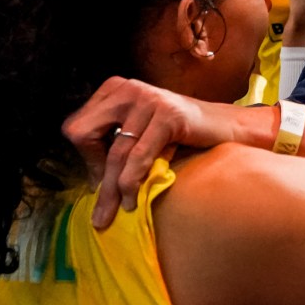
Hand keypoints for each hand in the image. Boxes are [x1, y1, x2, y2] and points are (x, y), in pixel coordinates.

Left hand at [62, 78, 238, 227]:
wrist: (227, 127)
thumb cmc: (183, 134)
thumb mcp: (141, 130)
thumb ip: (114, 142)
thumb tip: (91, 179)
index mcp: (115, 89)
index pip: (76, 126)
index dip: (85, 157)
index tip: (100, 180)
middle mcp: (127, 89)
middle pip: (84, 134)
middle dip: (92, 173)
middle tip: (102, 204)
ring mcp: (148, 99)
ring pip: (115, 153)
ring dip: (110, 190)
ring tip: (110, 215)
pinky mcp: (167, 114)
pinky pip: (138, 156)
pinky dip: (132, 183)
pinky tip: (133, 201)